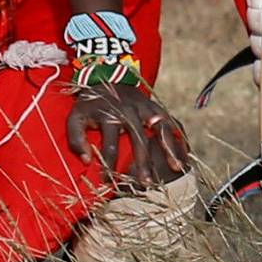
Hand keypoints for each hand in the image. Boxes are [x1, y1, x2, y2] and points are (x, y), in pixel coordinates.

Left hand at [67, 80, 191, 193]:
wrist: (106, 77)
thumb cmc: (89, 104)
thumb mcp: (75, 117)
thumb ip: (76, 139)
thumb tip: (86, 160)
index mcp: (109, 116)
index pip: (110, 146)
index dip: (108, 165)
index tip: (109, 182)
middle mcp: (130, 112)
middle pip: (139, 140)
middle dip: (144, 163)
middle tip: (147, 183)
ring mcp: (146, 108)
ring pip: (161, 129)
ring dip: (169, 148)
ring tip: (177, 167)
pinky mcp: (156, 106)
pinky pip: (171, 121)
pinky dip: (180, 136)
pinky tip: (186, 153)